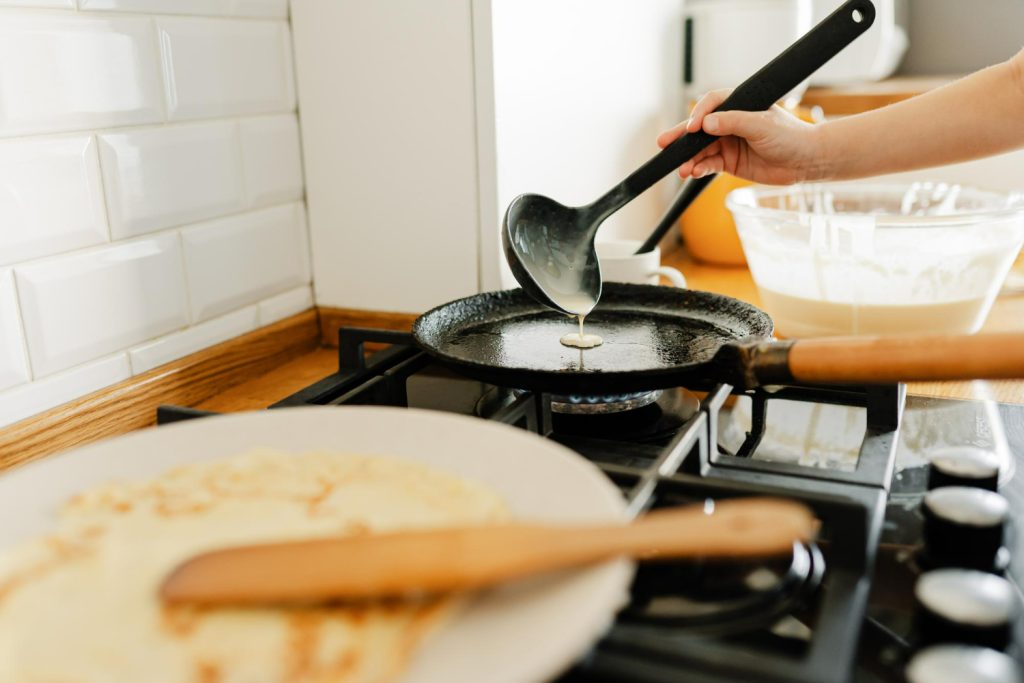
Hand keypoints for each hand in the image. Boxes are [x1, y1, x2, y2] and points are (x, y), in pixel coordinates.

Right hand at [657, 89, 826, 184]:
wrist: (806, 161)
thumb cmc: (791, 136)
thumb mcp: (762, 125)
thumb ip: (734, 122)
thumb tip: (707, 123)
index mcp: (739, 106)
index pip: (712, 104)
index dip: (699, 114)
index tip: (692, 127)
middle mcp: (731, 123)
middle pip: (700, 129)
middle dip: (681, 137)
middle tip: (663, 143)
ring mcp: (728, 143)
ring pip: (701, 150)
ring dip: (690, 159)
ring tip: (681, 168)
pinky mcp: (729, 162)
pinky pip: (709, 165)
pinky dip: (700, 169)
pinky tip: (694, 172)